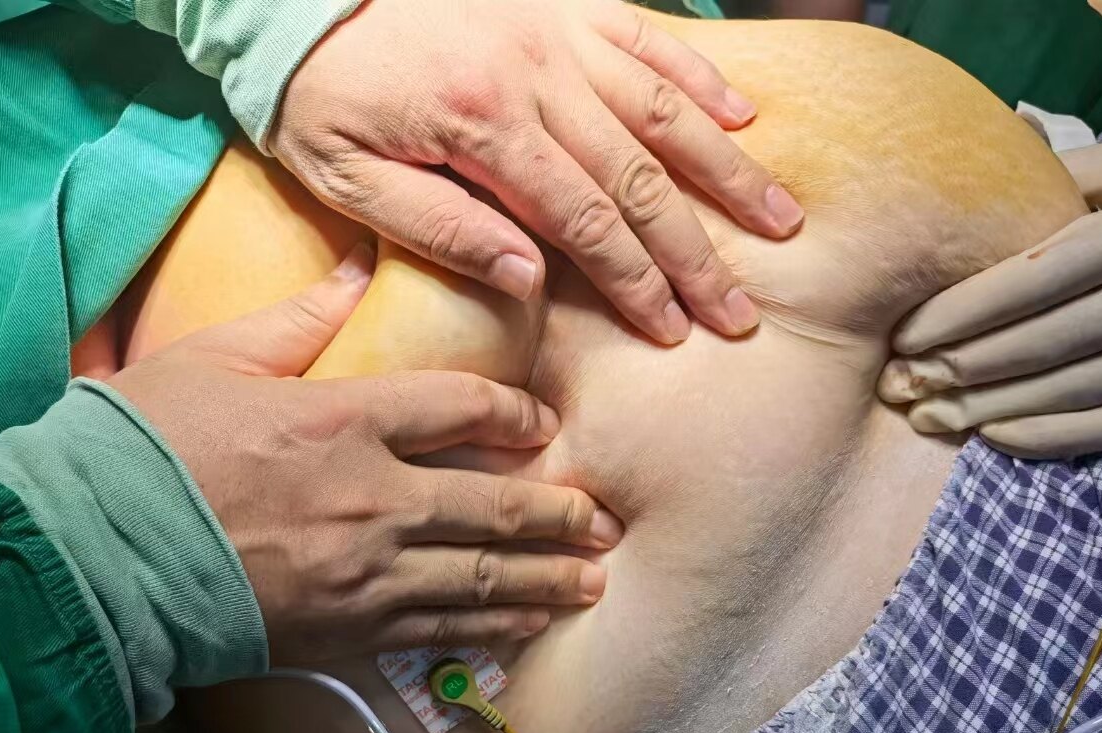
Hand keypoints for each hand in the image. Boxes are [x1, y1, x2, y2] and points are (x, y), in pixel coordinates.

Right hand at [111, 246, 621, 661]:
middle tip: (602, 519)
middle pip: (495, 504)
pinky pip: (442, 630)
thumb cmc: (144, 447)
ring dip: (547, 578)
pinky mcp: (348, 630)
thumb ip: (300, 319)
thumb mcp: (216, 358)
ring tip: (594, 577)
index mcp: (343, 418)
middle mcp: (373, 497)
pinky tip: (530, 624)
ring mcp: (366, 571)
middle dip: (559, 514)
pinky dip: (493, 628)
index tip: (544, 424)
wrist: (92, 555)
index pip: (460, 406)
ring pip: (483, 576)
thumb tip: (356, 268)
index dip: (514, 412)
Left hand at [270, 0, 803, 344]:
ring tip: (780, 220)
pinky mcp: (563, 4)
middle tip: (740, 310)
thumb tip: (530, 281)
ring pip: (664, 107)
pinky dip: (698, 76)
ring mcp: (557, 32)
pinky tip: (739, 116)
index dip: (636, 283)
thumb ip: (440, 229)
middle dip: (696, 253)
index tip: (676, 331)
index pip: (585, 222)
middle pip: (640, 178)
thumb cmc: (321, 95)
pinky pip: (646, 37)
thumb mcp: (349, 177)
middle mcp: (537, 75)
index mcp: (484, 128)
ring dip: (726, 169)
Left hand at [879, 125, 1101, 457]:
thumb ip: (1062, 183)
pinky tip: (998, 439)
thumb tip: (975, 194)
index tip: (904, 334)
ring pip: (1066, 392)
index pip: (1027, 282)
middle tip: (898, 386)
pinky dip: (1051, 438)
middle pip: (1036, 344)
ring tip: (928, 419)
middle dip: (956, 369)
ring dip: (988, 412)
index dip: (957, 314)